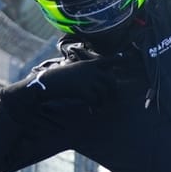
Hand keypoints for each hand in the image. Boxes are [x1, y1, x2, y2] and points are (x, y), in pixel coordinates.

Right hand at [5, 56, 123, 117]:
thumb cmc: (55, 78)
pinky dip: (94, 108)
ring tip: (98, 108)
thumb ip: (84, 73)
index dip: (118, 60)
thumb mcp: (71, 70)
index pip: (106, 60)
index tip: (127, 59)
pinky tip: (92, 112)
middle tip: (113, 100)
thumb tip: (94, 79)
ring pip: (103, 93)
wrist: (43, 83)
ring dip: (102, 102)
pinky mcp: (82, 89)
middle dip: (113, 91)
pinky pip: (95, 100)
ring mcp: (86, 79)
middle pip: (110, 80)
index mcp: (87, 64)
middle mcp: (89, 70)